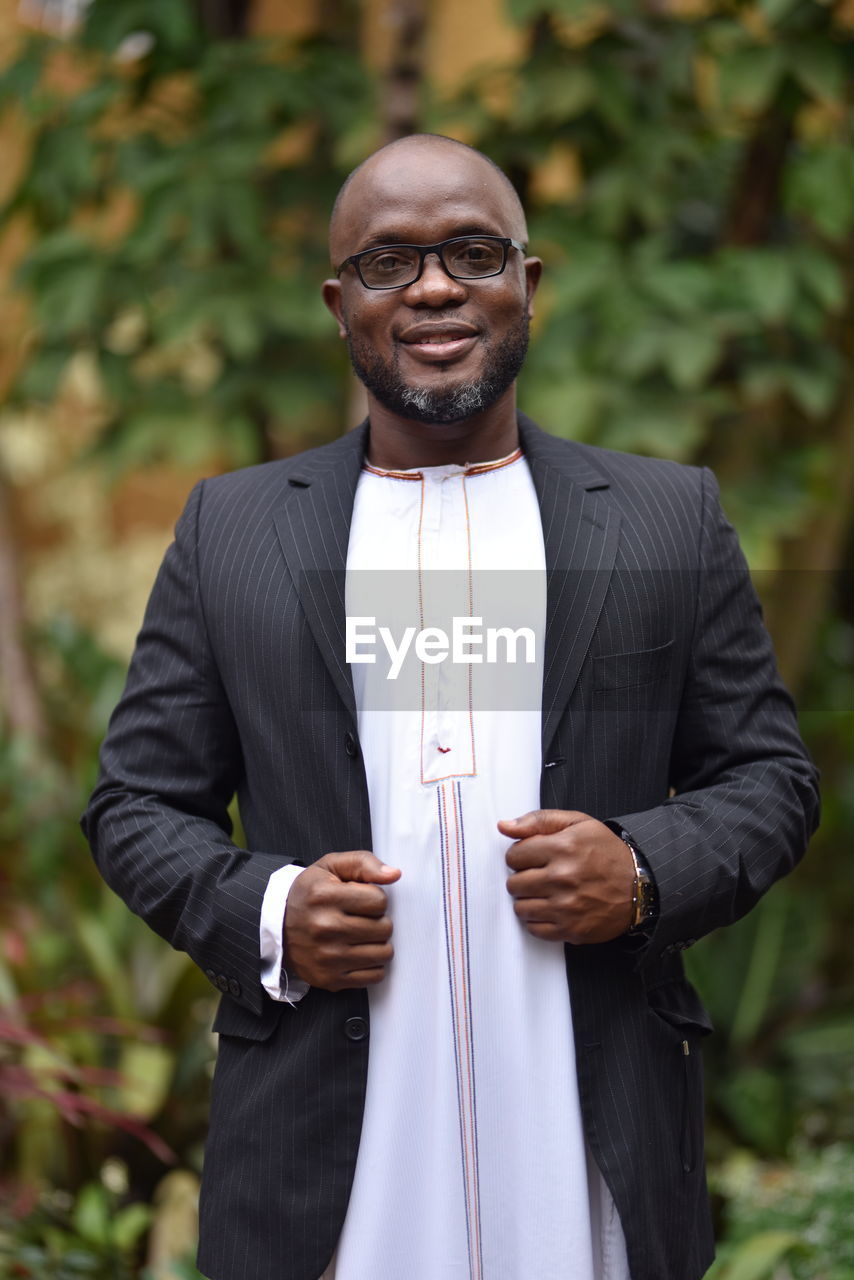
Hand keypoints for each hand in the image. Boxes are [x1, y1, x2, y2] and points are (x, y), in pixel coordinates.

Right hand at [283, 852, 401, 990]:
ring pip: (383, 953)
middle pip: (384, 928)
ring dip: (377, 943)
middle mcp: (324, 928)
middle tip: (361, 918)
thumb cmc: (310, 894)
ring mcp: (327, 958)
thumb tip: (395, 874)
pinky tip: (357, 953)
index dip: (374, 898)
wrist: (277, 927)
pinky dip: (371, 965)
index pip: (379, 900)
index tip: (360, 899)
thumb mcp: (331, 867)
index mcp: (324, 897)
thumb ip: (364, 863)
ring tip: (361, 935)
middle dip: (378, 920)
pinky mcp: (330, 979)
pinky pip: (374, 976)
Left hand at [498, 810, 634, 944]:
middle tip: (539, 875)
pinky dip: (538, 920)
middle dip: (522, 878)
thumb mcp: (578, 823)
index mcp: (563, 848)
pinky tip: (552, 908)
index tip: (533, 857)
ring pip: (521, 908)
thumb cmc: (607, 852)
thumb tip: (504, 826)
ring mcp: (567, 907)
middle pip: (514, 883)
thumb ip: (538, 821)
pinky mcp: (571, 930)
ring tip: (545, 892)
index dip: (521, 855)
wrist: (639, 886)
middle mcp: (563, 878)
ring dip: (529, 900)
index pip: (514, 856)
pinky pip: (534, 929)